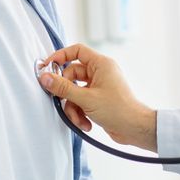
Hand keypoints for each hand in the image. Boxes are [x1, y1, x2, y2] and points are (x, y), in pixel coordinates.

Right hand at [39, 44, 157, 151]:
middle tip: (62, 102)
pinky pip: (81, 102)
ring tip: (79, 119)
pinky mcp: (98, 99)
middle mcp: (100, 72)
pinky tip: (86, 124)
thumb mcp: (86, 99)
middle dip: (67, 93)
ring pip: (75, 92)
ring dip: (73, 108)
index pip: (77, 51)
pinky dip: (80, 113)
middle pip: (72, 75)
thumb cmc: (118, 110)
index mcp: (101, 64)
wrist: (134, 129)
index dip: (61, 56)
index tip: (47, 66)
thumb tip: (45, 78)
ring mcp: (99, 86)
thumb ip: (63, 88)